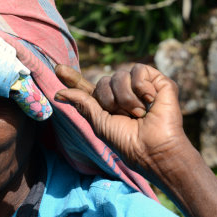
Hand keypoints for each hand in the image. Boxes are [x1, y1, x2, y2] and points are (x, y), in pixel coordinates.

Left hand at [55, 64, 190, 177]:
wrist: (152, 148)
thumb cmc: (127, 142)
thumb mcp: (99, 123)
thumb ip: (82, 103)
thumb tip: (58, 93)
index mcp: (108, 105)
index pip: (88, 88)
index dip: (73, 78)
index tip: (57, 69)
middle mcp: (124, 94)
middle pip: (103, 82)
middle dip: (109, 100)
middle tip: (125, 117)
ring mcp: (141, 87)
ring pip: (120, 76)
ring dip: (126, 98)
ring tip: (139, 114)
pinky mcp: (158, 82)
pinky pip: (139, 70)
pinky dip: (141, 87)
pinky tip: (151, 100)